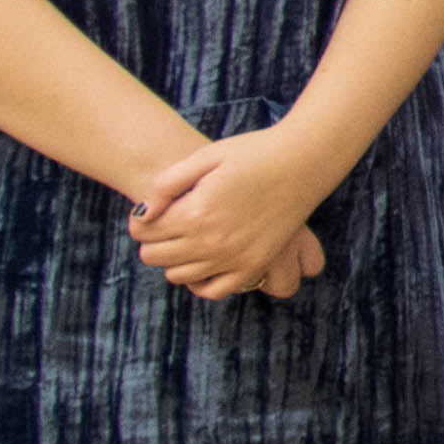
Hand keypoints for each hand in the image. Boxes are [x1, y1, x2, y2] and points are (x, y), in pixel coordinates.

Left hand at [134, 122, 336, 298]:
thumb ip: (166, 185)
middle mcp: (211, 241)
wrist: (302, 161)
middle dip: (152, 239)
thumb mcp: (204, 157)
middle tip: (167, 221)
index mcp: (194, 212)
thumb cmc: (252, 152)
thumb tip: (142, 213)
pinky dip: (200, 282)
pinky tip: (202, 263)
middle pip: (154, 256)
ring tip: (186, 237)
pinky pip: (214, 290)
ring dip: (173, 258)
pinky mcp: (253, 265)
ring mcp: (234, 258)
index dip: (141, 219)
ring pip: (177, 275)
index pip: (143, 230)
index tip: (153, 209)